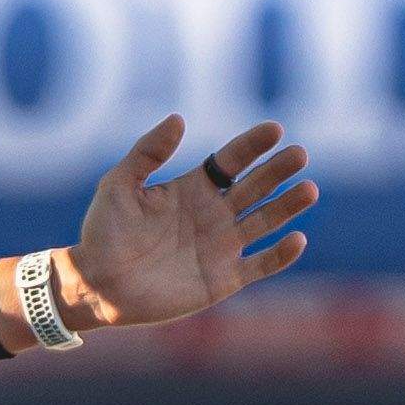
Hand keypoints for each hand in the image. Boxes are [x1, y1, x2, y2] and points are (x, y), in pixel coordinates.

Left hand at [61, 116, 316, 329]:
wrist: (96, 286)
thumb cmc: (103, 233)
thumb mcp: (118, 184)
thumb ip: (147, 152)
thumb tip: (179, 118)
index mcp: (192, 189)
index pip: (231, 162)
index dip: (253, 145)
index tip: (275, 129)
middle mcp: (213, 214)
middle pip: (255, 187)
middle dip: (278, 170)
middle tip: (300, 155)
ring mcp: (221, 247)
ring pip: (265, 222)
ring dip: (288, 206)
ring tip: (309, 190)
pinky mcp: (223, 280)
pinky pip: (260, 266)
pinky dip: (280, 255)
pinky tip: (297, 239)